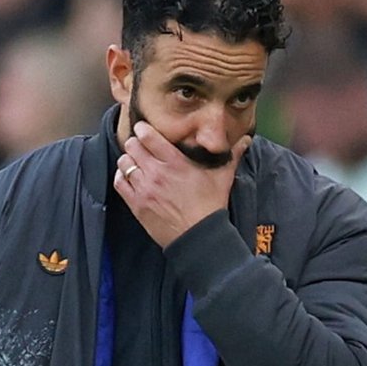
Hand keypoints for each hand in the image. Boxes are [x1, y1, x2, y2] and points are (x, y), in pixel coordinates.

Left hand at [114, 120, 251, 246]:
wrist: (199, 236)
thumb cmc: (211, 206)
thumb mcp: (223, 177)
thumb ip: (232, 155)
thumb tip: (246, 141)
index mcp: (175, 162)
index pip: (148, 136)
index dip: (143, 129)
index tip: (145, 130)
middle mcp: (157, 172)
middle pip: (132, 145)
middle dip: (135, 144)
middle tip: (141, 147)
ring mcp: (145, 189)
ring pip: (124, 162)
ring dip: (129, 160)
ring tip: (136, 163)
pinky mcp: (137, 204)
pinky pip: (120, 182)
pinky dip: (123, 177)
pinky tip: (131, 179)